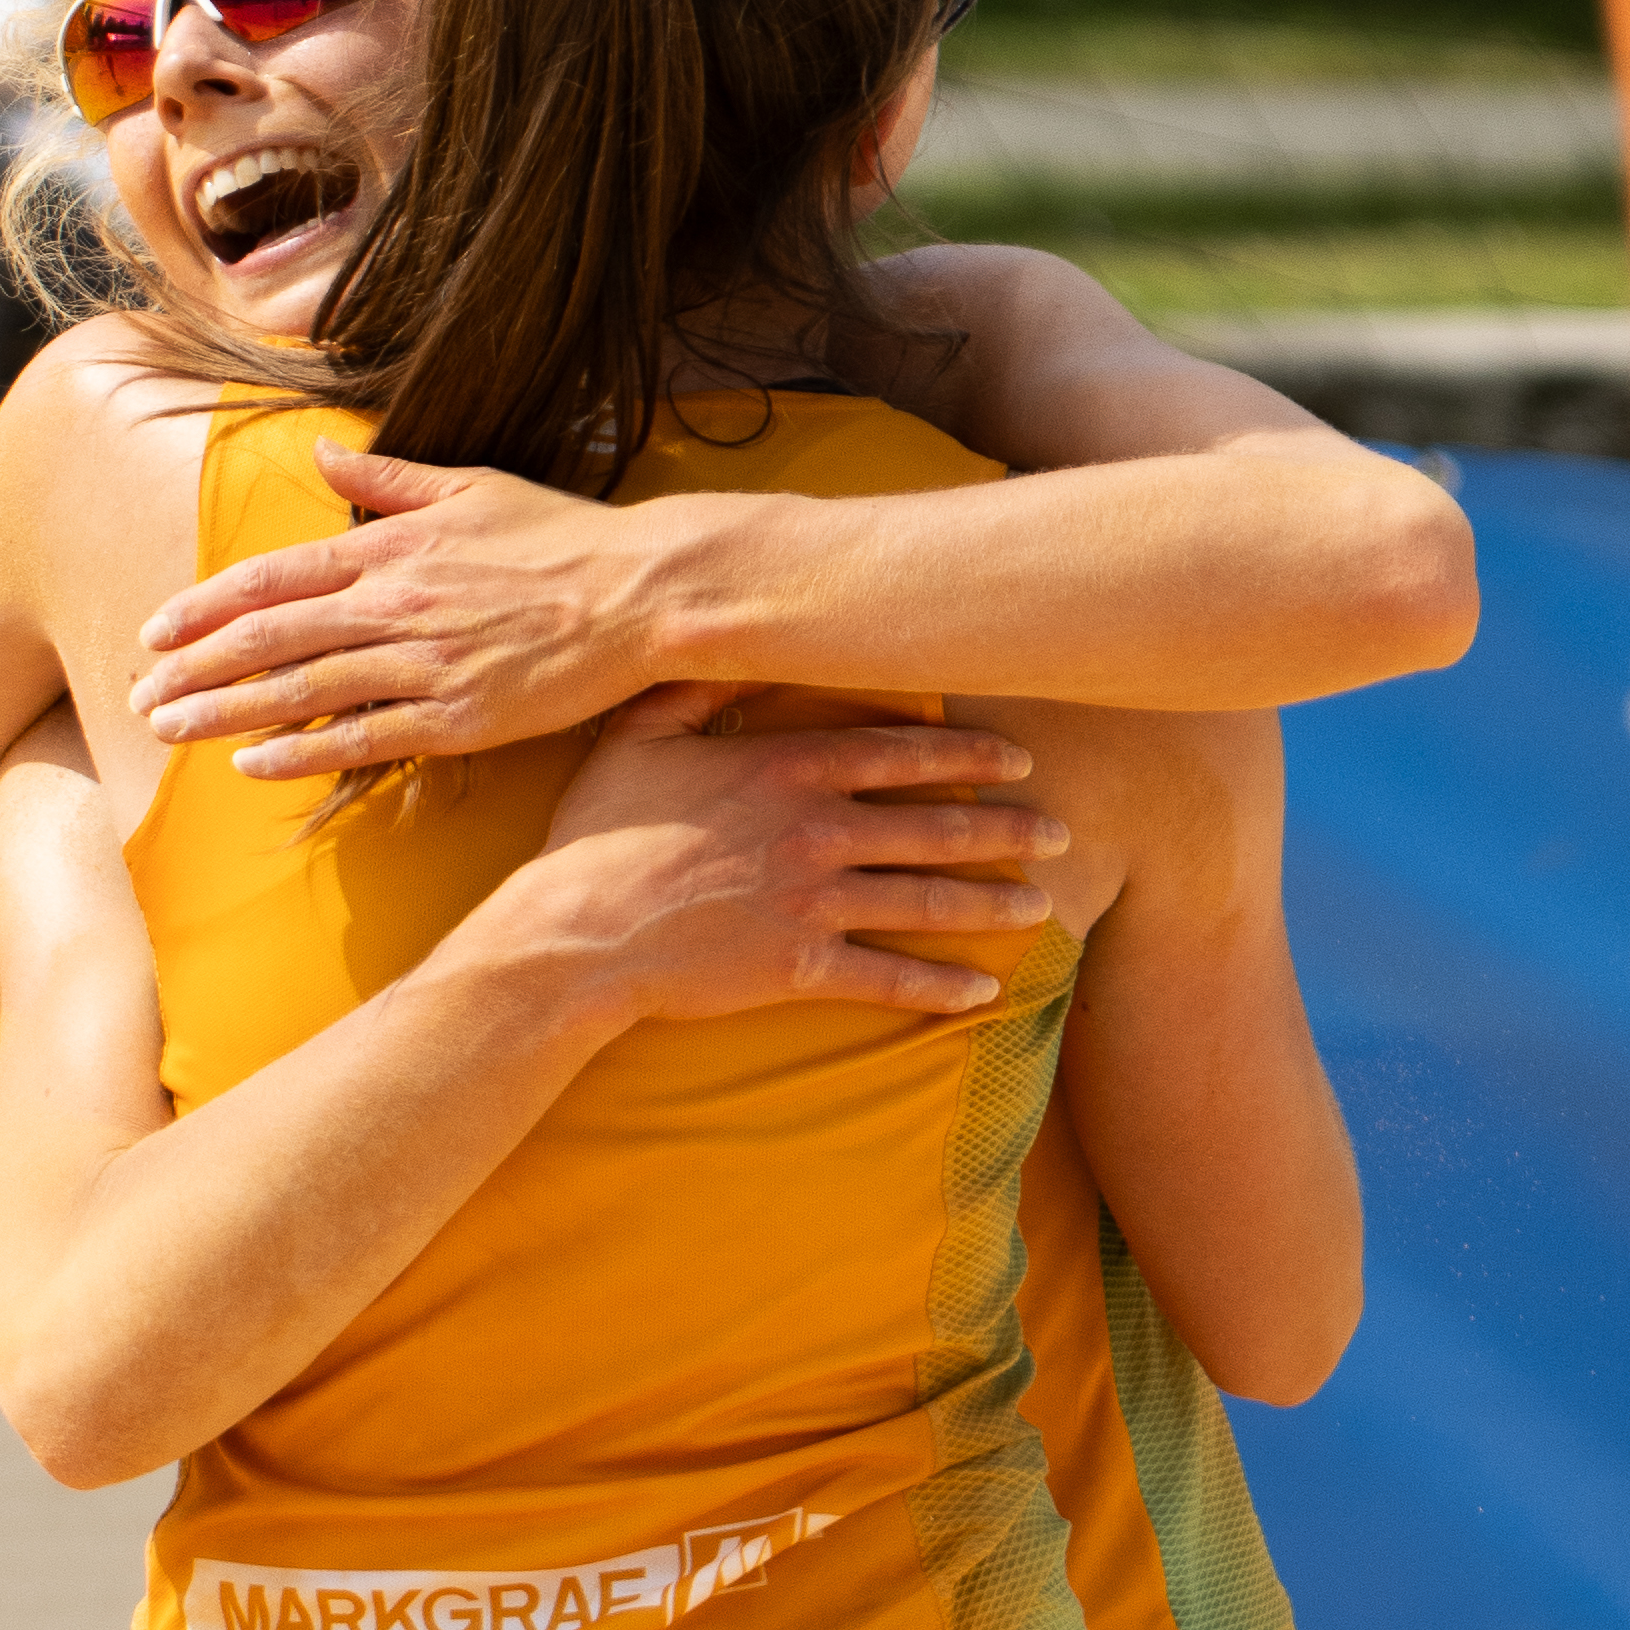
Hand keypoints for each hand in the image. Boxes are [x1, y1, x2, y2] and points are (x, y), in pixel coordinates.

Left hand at [132, 448, 684, 776]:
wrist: (640, 591)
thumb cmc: (560, 538)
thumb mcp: (470, 488)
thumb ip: (388, 480)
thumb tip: (324, 454)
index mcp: (391, 549)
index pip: (273, 579)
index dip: (204, 607)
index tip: (155, 630)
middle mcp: (393, 605)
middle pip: (267, 639)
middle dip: (193, 668)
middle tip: (139, 694)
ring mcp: (423, 665)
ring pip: (300, 691)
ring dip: (223, 713)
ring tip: (168, 730)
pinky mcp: (457, 717)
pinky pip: (361, 739)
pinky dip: (300, 752)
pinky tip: (251, 767)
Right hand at [487, 685, 1059, 1029]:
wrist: (571, 935)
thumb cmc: (596, 834)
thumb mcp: (636, 737)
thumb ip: (694, 687)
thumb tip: (729, 637)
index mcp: (785, 768)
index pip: (901, 750)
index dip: (967, 751)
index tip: (1016, 757)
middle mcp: (814, 830)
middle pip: (935, 824)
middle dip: (1006, 828)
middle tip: (1058, 830)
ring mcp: (812, 901)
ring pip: (926, 899)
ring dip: (992, 903)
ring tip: (1040, 906)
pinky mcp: (799, 968)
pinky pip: (886, 977)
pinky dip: (939, 986)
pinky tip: (981, 992)